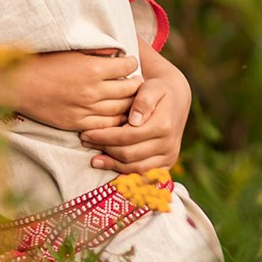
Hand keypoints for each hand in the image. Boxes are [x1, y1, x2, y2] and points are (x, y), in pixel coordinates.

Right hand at [0, 46, 142, 133]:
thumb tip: (116, 52)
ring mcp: (86, 109)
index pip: (127, 67)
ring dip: (129, 104)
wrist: (18, 84)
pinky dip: (115, 121)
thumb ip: (96, 51)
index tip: (130, 63)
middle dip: (135, 84)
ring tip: (130, 99)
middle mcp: (93, 91)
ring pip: (120, 109)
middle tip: (137, 81)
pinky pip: (105, 125)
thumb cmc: (42, 62)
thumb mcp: (71, 50)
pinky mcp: (77, 123)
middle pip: (128, 89)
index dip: (131, 63)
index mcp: (93, 68)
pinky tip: (116, 116)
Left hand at [84, 43, 191, 172]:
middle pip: (129, 154)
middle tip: (85, 142)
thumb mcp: (152, 87)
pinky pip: (143, 173)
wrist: (176, 98)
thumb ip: (143, 100)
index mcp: (164, 125)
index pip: (128, 136)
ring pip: (135, 167)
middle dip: (104, 149)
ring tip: (94, 158)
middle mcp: (169, 144)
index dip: (104, 137)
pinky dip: (124, 172)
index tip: (86, 133)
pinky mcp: (166, 163)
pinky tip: (109, 166)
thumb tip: (134, 120)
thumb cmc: (158, 89)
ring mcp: (169, 156)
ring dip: (112, 164)